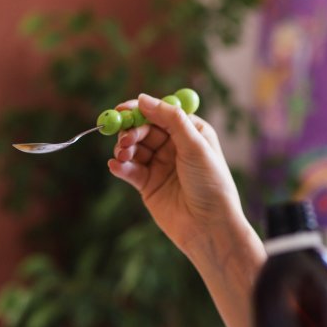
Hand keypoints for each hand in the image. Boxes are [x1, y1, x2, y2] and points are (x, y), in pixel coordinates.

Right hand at [107, 93, 247, 259]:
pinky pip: (129, 170)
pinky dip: (120, 166)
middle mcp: (174, 146)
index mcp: (191, 132)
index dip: (141, 109)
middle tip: (125, 140)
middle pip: (144, 129)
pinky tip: (116, 166)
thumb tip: (143, 99)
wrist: (210, 227)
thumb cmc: (211, 184)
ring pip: (134, 148)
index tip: (122, 109)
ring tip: (123, 155)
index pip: (161, 113)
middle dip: (131, 131)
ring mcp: (160, 165)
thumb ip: (171, 120)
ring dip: (124, 148)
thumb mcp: (195, 146)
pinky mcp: (148, 185)